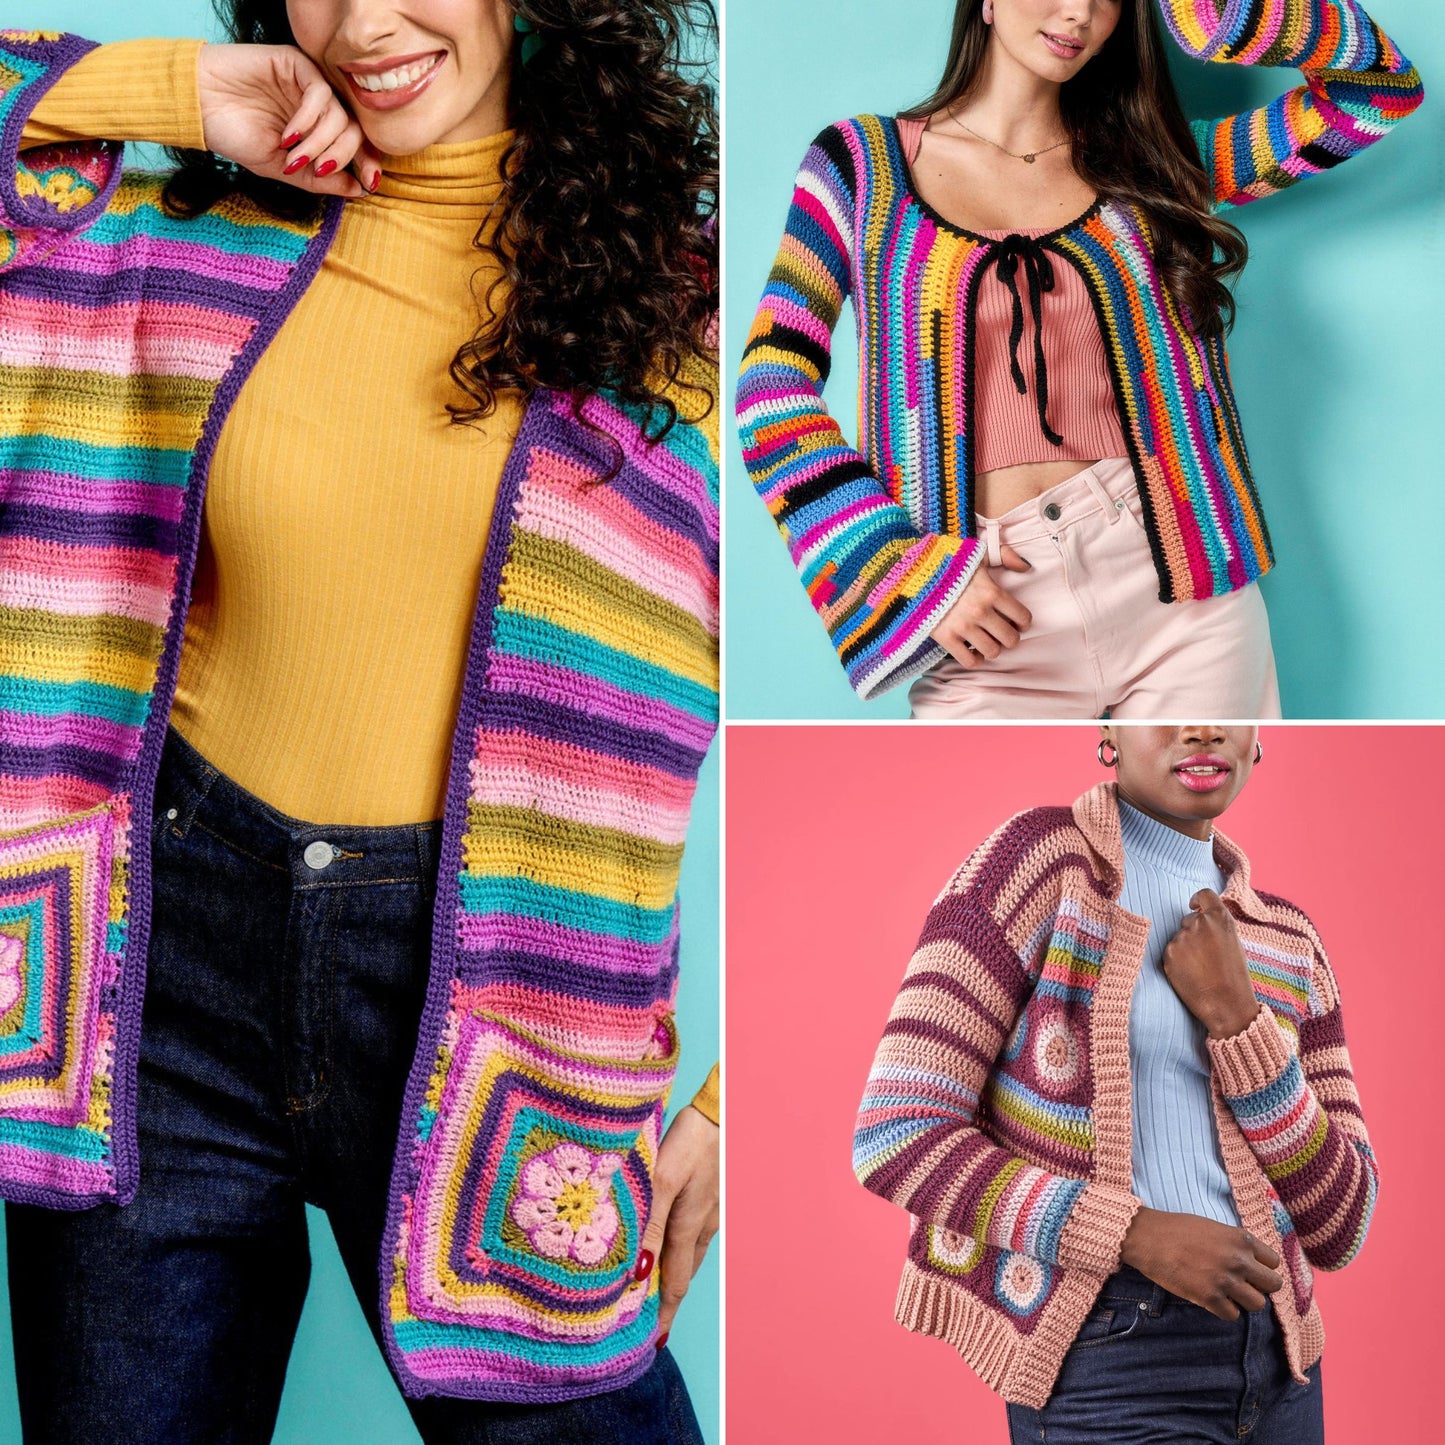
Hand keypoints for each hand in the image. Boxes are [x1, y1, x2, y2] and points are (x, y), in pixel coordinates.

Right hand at [197, 43, 381, 197]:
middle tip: (316, 169)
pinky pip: (320, 93)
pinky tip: (289, 134)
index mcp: (318, 129)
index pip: (356, 143)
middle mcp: (317, 105)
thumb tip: (359, 189)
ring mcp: (307, 84)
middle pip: (354, 129)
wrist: (197, 105)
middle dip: (341, 155)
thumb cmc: (234, 136)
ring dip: (320, 142)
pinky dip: (309, 119)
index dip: (368, 162)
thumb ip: (318, 179)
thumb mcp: (280, 168)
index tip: (370, 183)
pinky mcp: (295, 63)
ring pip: (340, 114)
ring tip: (292, 155)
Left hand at [636, 1103, 718, 1341]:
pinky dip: (679, 1248)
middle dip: (665, 1300)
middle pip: (682, 1274)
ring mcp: (710, 1211)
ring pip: (689, 1254)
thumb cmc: (691, 1141)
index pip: (673, 1284)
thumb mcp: (663, 1179)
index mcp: (687, 1227)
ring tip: (653, 1288)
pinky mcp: (711, 1196)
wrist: (722, 1112)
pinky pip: (694, 1234)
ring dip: (672, 1274)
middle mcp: (702, 1226)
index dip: (662, 1314)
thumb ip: (649, 1224)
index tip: (652, 1342)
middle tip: (645, 1320)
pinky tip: (669, 1240)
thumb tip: (638, 1273)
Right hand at [929, 544, 1033, 667]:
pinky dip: (975, 659)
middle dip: (1010, 638)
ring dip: (993, 649)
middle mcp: (980, 611)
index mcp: (991, 591)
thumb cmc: (947, 562)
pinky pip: (969, 661)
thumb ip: (1005, 555)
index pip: (1022, 617)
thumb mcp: (977, 553)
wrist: (911, 573)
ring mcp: (962, 626)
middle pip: (1010, 639)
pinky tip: (972, 650)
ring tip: (987, 641)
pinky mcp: (945, 638)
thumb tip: (1026, 568)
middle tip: (1001, 633)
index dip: (1023, 622)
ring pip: (992, 652)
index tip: (1016, 621)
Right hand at [1122, 1206, 1283, 1320]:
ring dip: (1243, 1301)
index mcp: (1241, 1239)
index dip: (1263, 1267)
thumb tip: (1252, 1262)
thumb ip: (1236, 1244)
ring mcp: (1225, 1281)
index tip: (1251, 1269)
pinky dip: (1224, 1310)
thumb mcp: (1214, 1227)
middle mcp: (1238, 1260)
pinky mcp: (1209, 1298)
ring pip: (1257, 1304)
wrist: (1148, 1237)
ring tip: (1227, 1293)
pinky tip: (1212, 1299)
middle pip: (1273, 1285)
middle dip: (1260, 1286)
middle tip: (1243, 1284)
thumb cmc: (1177, 1229)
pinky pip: (1233, 1316)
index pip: (1274, 1262)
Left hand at [1161, 888, 1260, 1039]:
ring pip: (1179, 937)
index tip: (1194, 905)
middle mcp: (1199, 923)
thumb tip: (1201, 917)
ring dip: (1186, 948)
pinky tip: (1191, 975)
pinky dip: (1178, 961)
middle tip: (1206, 956)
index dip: (1198, 899)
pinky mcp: (1169, 953)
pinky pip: (1171, 952)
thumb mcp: (1234, 943)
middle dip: (1194, 933)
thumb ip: (1217, 926)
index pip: (1204, 895)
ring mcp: (1182, 937)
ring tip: (1201, 969)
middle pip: (1189, 919)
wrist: (1227, 1004)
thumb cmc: (1235, 976)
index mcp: (1220, 918)